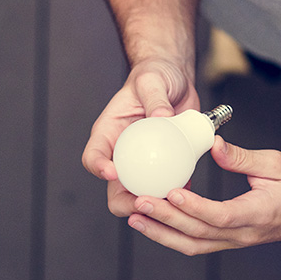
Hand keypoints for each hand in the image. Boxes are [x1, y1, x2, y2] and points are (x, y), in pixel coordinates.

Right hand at [83, 58, 198, 216]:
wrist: (177, 80)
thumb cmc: (156, 75)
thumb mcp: (153, 80)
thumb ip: (155, 97)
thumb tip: (161, 118)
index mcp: (109, 132)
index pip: (93, 155)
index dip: (98, 168)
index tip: (112, 173)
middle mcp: (123, 151)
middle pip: (115, 186)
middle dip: (125, 201)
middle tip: (144, 201)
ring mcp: (144, 161)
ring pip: (141, 193)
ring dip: (153, 203)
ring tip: (168, 204)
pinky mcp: (165, 163)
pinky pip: (167, 184)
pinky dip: (175, 193)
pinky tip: (187, 193)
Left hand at [124, 136, 280, 254]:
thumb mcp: (277, 164)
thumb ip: (243, 157)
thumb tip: (213, 144)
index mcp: (258, 214)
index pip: (221, 215)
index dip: (195, 207)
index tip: (172, 192)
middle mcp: (244, 234)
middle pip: (199, 234)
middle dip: (166, 219)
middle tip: (140, 202)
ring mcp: (236, 241)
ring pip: (193, 244)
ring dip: (162, 233)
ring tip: (136, 217)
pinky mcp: (230, 239)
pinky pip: (198, 242)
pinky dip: (173, 234)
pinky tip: (154, 221)